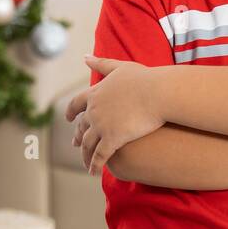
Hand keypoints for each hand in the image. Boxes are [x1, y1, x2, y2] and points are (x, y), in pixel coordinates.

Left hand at [64, 55, 165, 175]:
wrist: (159, 93)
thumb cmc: (145, 79)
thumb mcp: (120, 67)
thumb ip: (101, 63)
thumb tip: (85, 57)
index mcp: (95, 93)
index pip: (76, 104)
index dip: (71, 112)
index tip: (68, 119)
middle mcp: (94, 110)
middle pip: (81, 126)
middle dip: (78, 136)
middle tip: (75, 144)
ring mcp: (101, 125)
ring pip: (88, 144)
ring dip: (85, 155)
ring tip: (86, 163)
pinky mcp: (112, 139)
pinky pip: (100, 156)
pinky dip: (94, 165)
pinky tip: (93, 172)